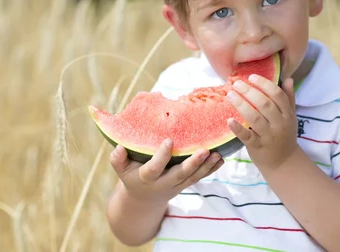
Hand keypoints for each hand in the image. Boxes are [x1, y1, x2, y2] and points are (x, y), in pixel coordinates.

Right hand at [109, 139, 223, 204]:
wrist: (143, 200)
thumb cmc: (131, 176)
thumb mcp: (121, 170)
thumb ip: (118, 159)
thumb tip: (119, 147)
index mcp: (146, 178)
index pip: (154, 168)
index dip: (162, 156)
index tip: (169, 140)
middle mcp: (164, 183)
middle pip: (180, 174)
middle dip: (193, 164)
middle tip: (204, 150)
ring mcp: (177, 185)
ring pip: (193, 177)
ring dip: (206, 166)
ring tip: (218, 154)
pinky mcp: (185, 184)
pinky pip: (199, 178)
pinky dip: (211, 170)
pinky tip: (221, 159)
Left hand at [226, 75, 297, 170]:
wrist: (283, 162)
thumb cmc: (284, 135)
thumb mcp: (290, 117)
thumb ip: (289, 97)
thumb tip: (288, 78)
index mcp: (287, 114)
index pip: (277, 95)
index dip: (264, 84)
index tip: (251, 77)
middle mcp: (280, 124)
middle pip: (265, 104)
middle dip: (250, 91)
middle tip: (237, 83)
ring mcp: (269, 136)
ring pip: (255, 118)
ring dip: (241, 104)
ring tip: (230, 94)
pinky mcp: (258, 146)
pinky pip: (247, 137)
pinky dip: (238, 129)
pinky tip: (229, 120)